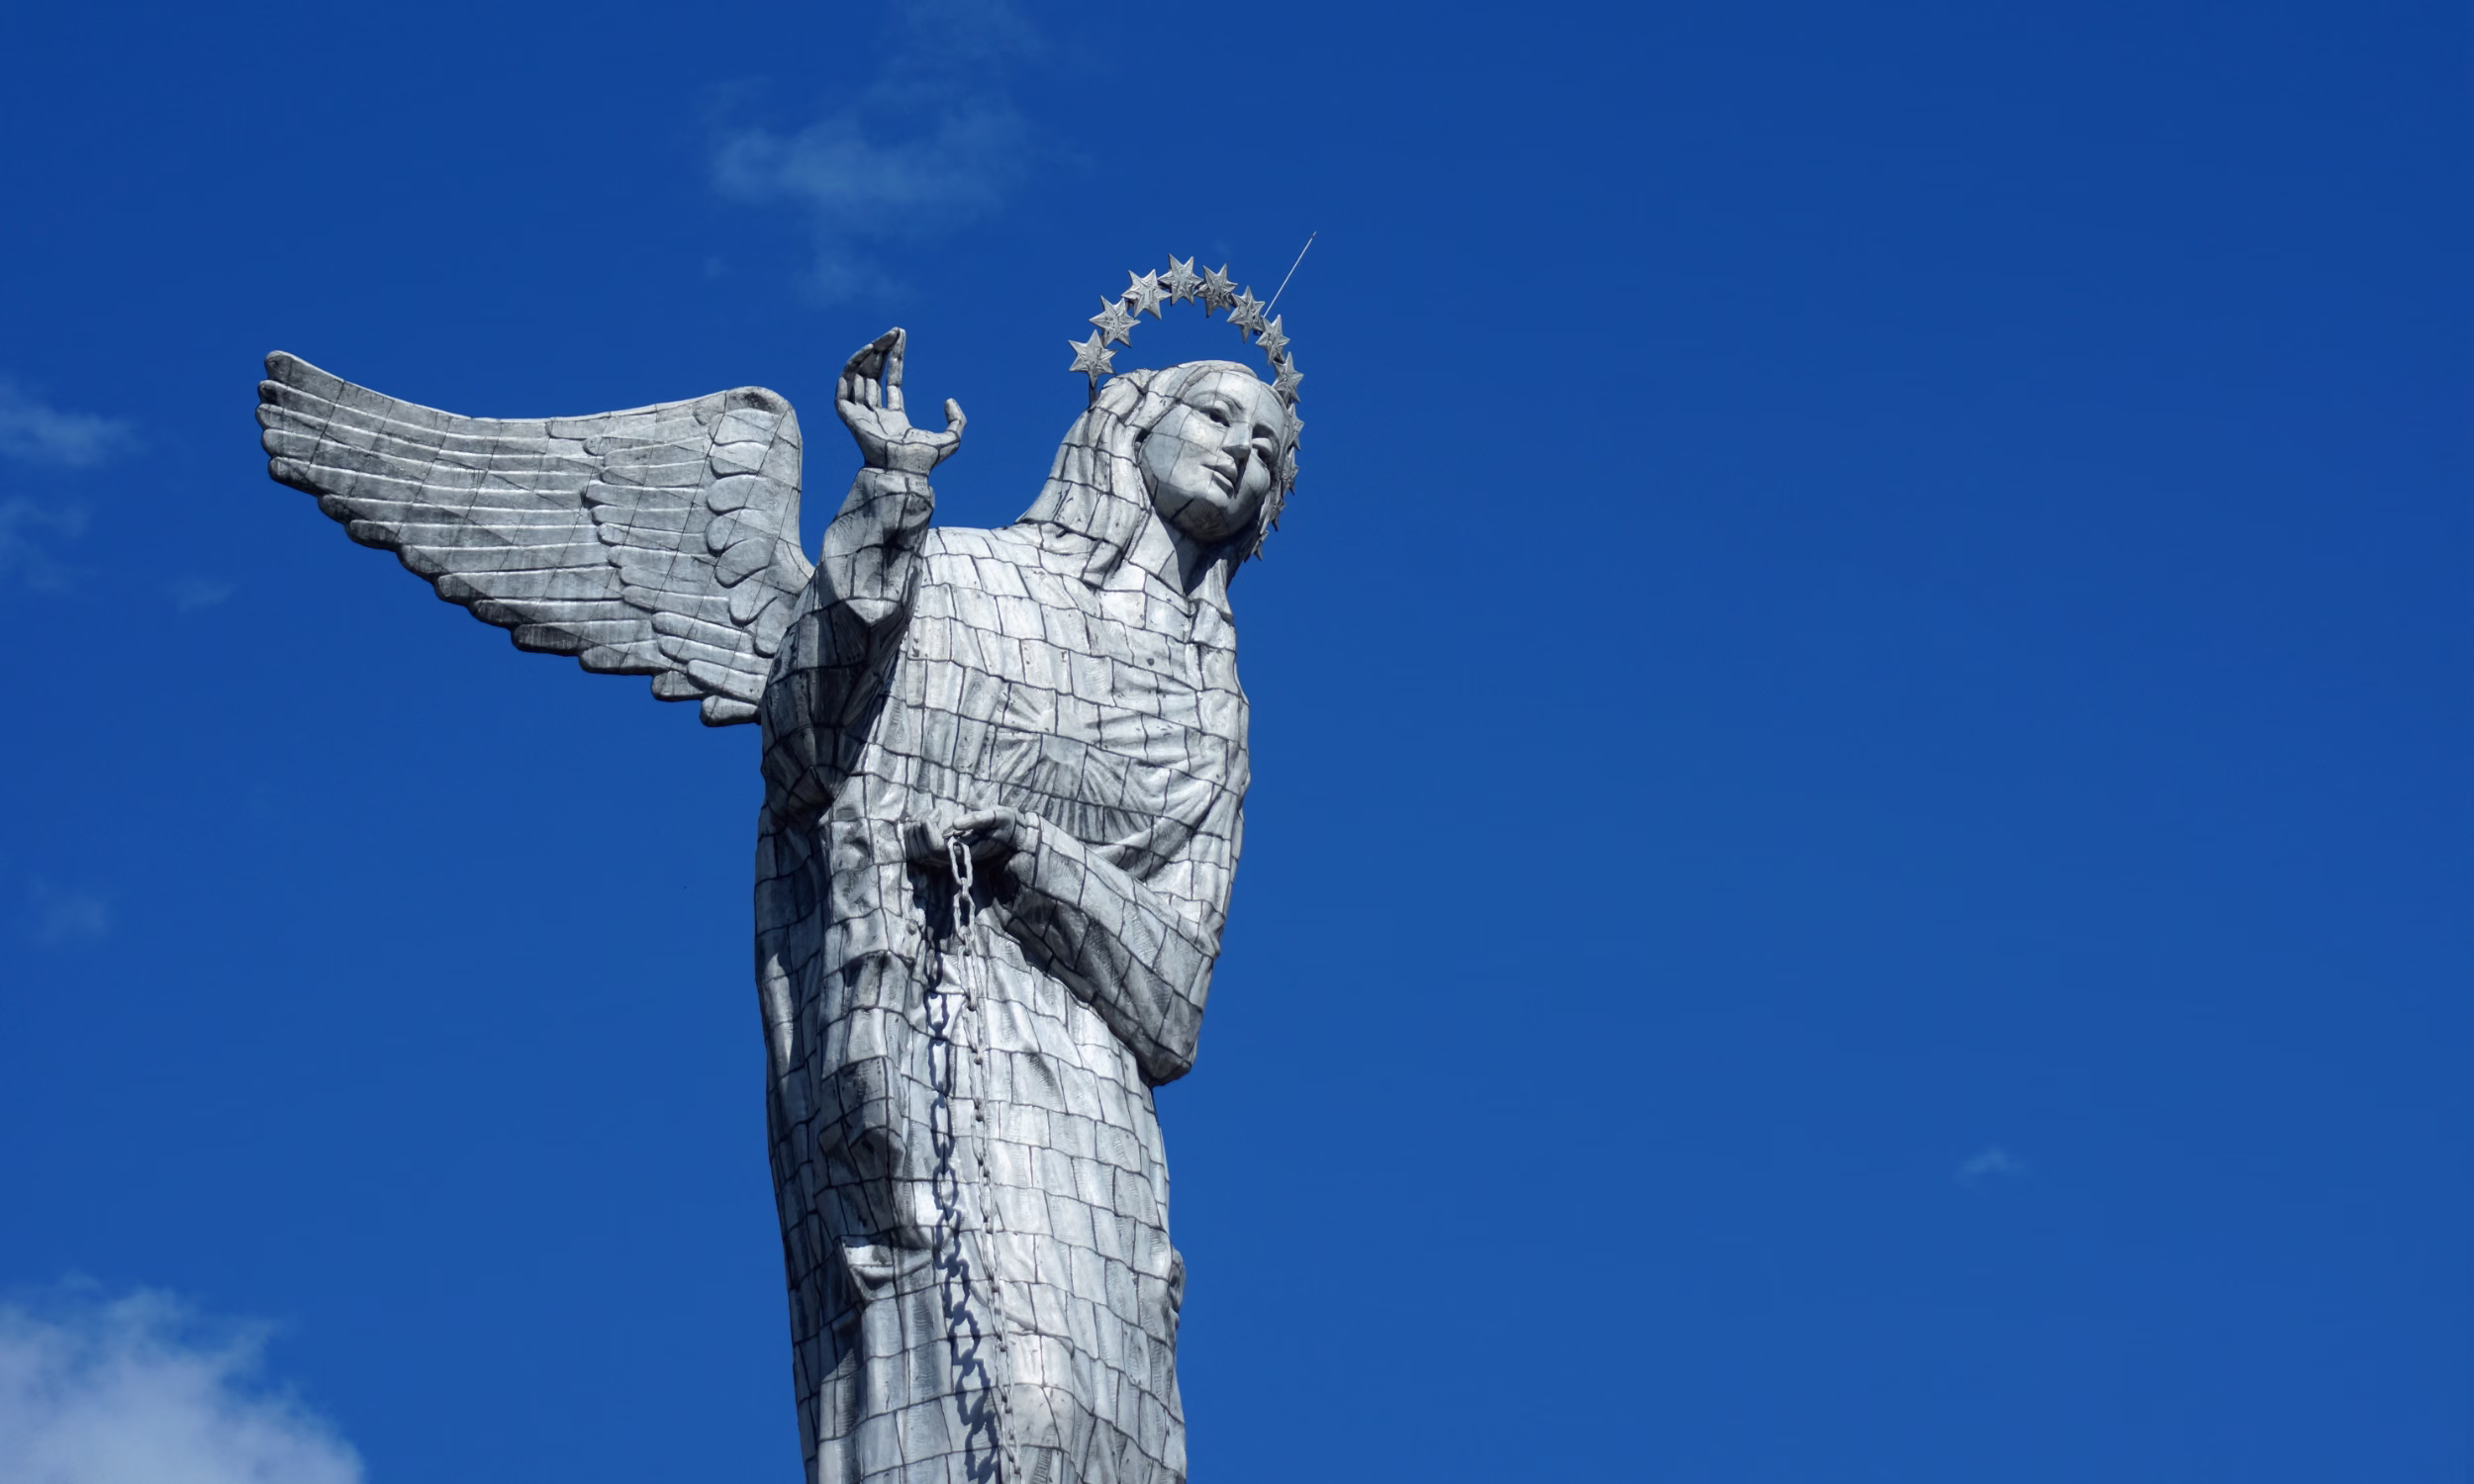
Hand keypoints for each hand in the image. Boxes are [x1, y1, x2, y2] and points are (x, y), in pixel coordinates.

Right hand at [837, 328, 965, 474]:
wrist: (905, 471)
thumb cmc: (925, 461)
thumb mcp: (951, 439)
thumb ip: (957, 420)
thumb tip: (949, 399)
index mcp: (894, 419)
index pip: (891, 382)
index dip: (895, 358)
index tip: (900, 336)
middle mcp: (875, 414)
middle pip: (874, 374)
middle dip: (882, 351)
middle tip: (893, 333)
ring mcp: (860, 415)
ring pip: (859, 376)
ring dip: (869, 354)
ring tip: (883, 338)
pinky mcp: (848, 416)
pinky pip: (844, 386)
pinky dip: (852, 366)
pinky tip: (868, 352)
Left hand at [903, 806, 1041, 876]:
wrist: (1014, 835)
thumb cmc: (1007, 824)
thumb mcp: (997, 816)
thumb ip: (978, 820)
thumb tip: (955, 823)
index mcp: (966, 851)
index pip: (935, 847)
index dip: (928, 829)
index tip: (937, 812)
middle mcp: (954, 858)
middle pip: (921, 851)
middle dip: (919, 827)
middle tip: (933, 811)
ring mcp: (949, 857)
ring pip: (919, 851)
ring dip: (917, 830)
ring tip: (931, 813)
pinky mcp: (946, 851)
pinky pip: (922, 847)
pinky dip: (919, 832)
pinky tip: (931, 817)